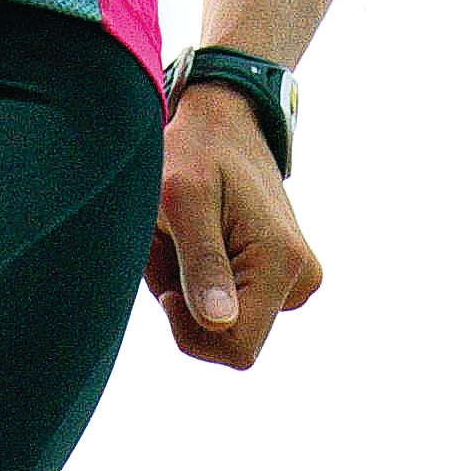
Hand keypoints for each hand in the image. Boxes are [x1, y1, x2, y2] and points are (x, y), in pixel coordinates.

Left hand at [148, 88, 322, 369]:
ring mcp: (298, 279)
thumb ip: (202, 264)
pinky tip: (200, 241)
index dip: (190, 330)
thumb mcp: (183, 200)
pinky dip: (203, 283)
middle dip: (189, 306)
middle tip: (174, 248)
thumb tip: (221, 324)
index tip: (169, 287)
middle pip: (230, 340)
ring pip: (227, 325)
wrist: (225, 122)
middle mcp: (302, 277)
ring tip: (186, 237)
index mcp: (282, 263)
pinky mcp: (287, 276)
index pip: (235, 348)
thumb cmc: (196, 152)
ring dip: (192, 291)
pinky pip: (235, 307)